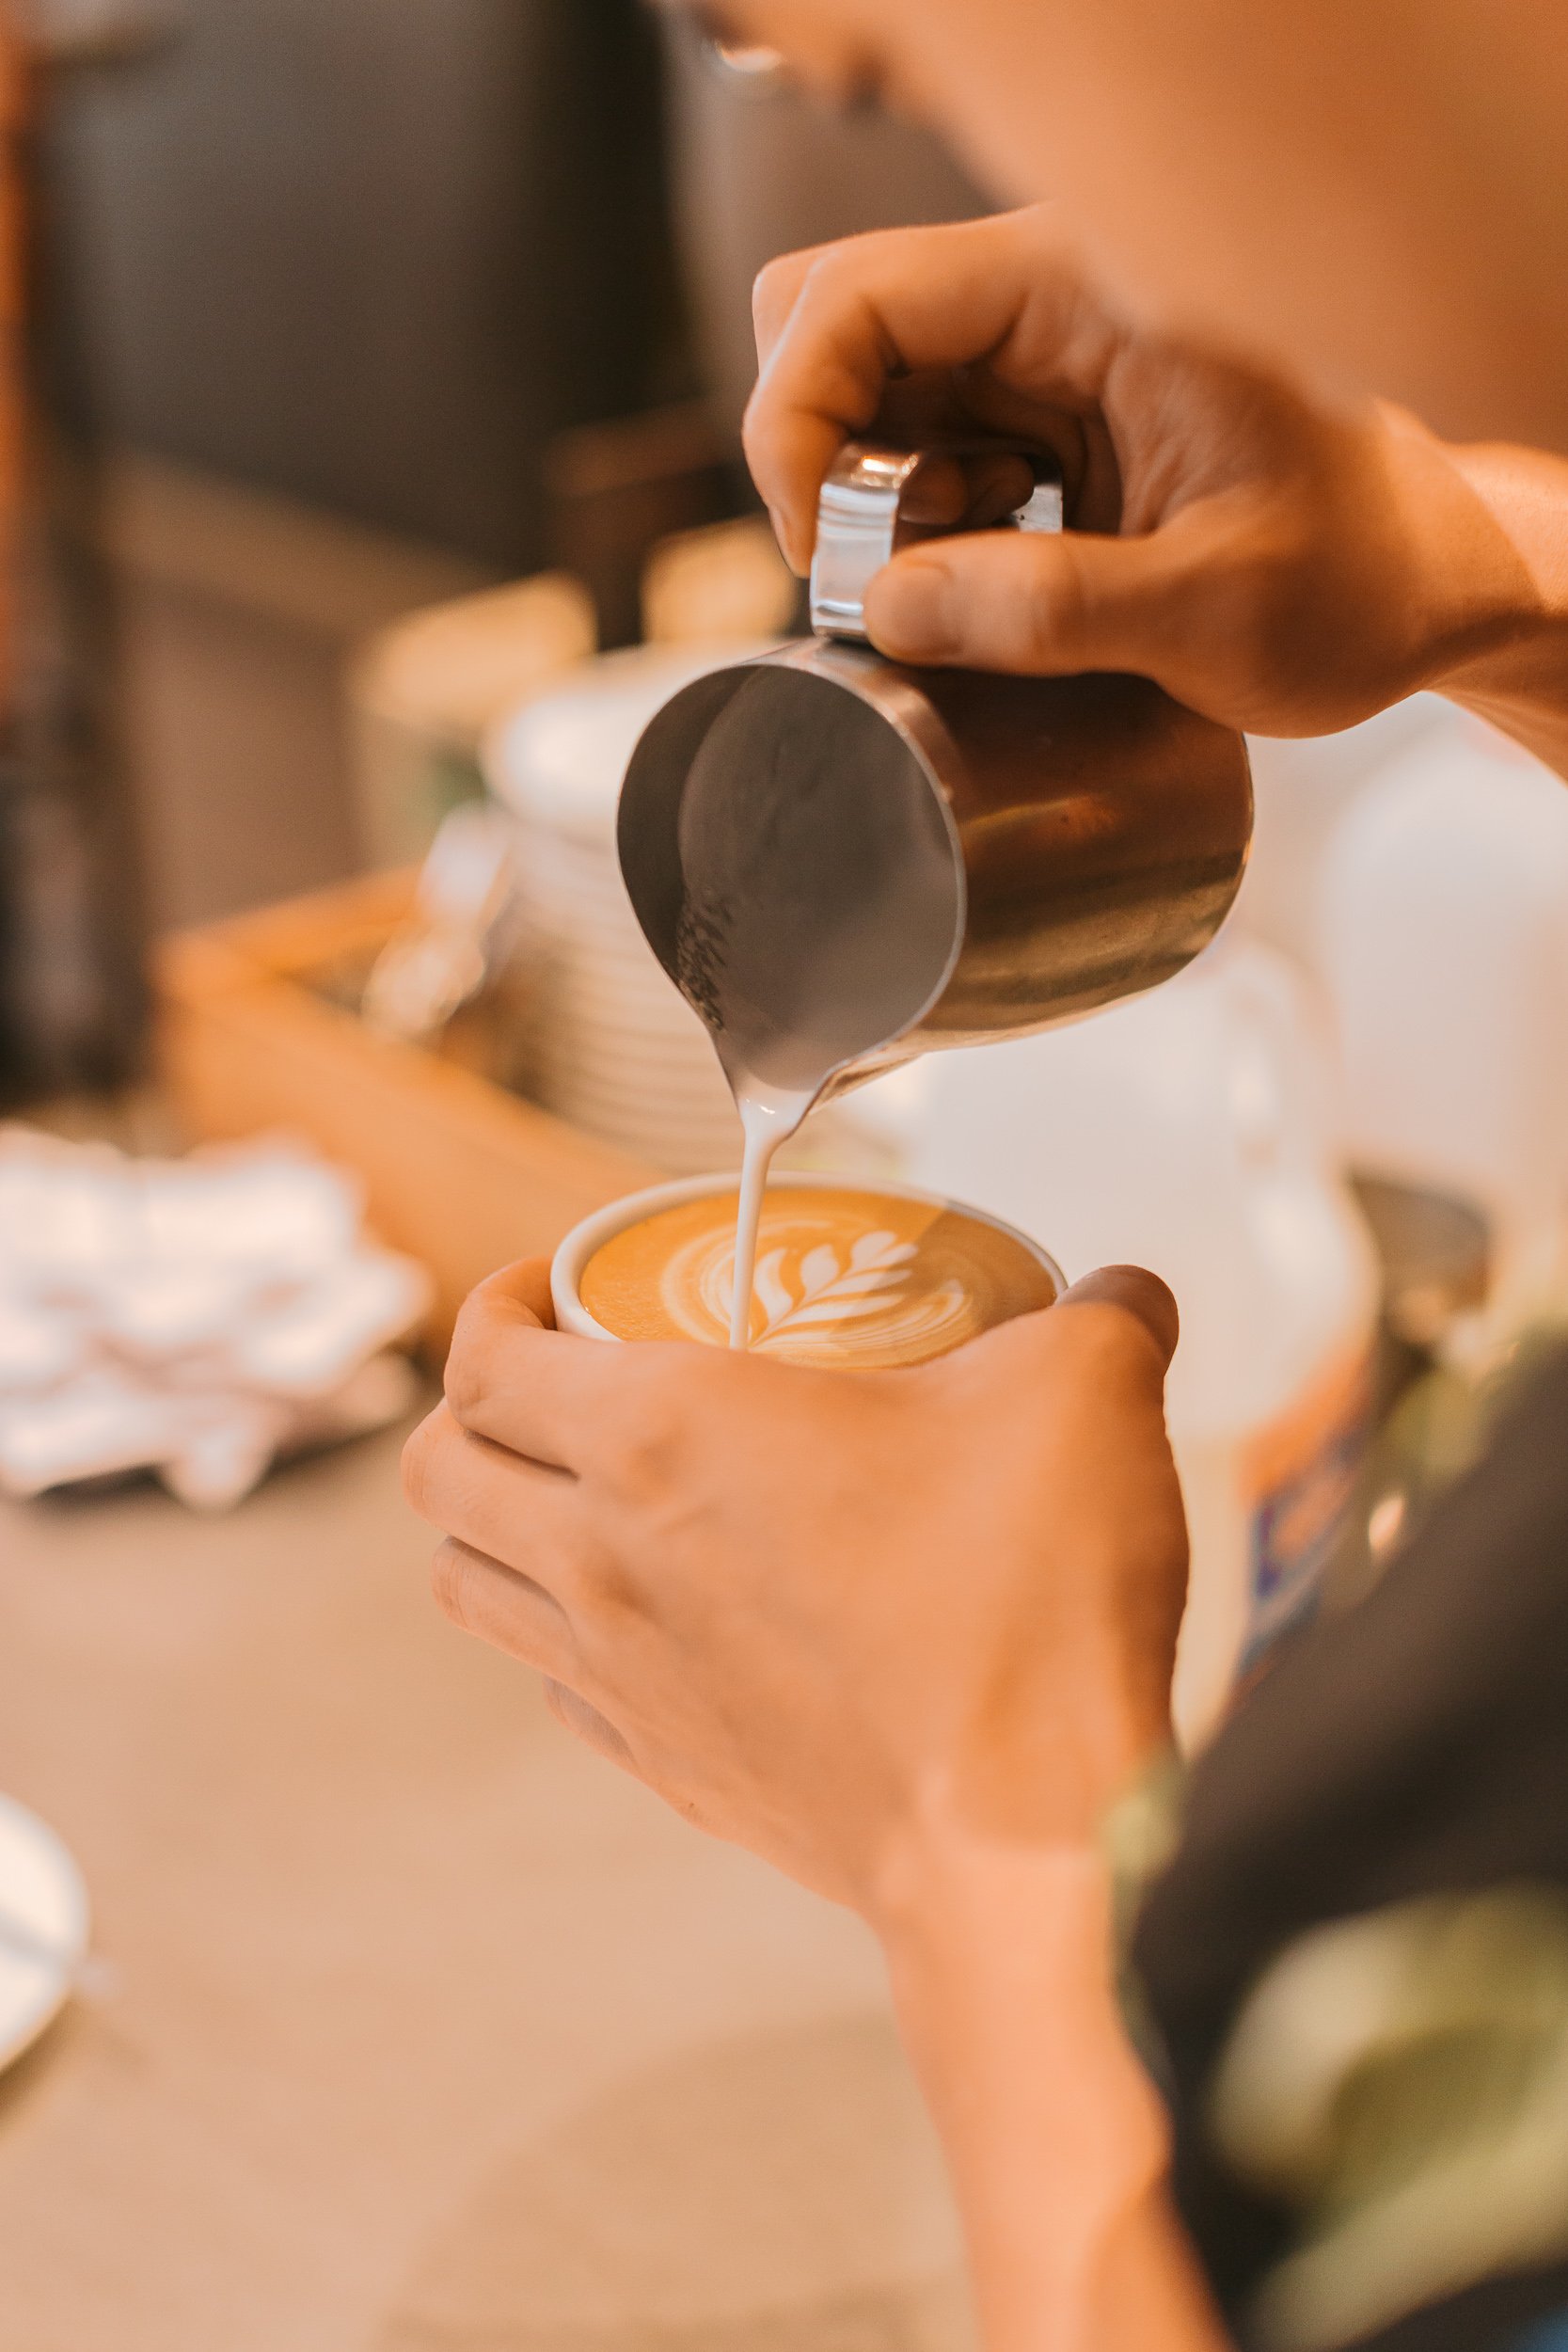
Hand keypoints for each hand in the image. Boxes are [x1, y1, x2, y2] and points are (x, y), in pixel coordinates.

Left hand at [403, 1260, 1185, 1916]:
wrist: (1026, 1842)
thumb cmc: (1024, 1604)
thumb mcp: (1086, 1393)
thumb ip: (1105, 1313)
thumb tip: (1128, 1291)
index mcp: (664, 1431)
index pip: (484, 1356)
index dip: (496, 1300)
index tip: (552, 1281)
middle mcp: (605, 1556)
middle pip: (438, 1472)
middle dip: (472, 1407)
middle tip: (560, 1377)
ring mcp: (623, 1677)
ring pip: (467, 1585)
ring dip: (495, 1524)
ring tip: (583, 1492)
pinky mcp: (669, 1772)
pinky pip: (556, 1687)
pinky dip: (567, 1635)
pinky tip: (659, 1613)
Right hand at [745, 205, 1566, 746]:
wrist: (1420, 589)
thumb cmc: (1356, 579)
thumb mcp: (1212, 611)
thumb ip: (1048, 609)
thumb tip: (888, 610)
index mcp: (1095, 287)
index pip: (863, 294)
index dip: (798, 421)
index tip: (819, 553)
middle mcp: (1053, 293)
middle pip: (835, 323)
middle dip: (819, 458)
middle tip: (877, 574)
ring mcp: (1040, 350)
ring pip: (866, 390)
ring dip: (870, 500)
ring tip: (959, 585)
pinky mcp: (1038, 413)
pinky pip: (916, 440)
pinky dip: (912, 519)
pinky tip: (986, 570)